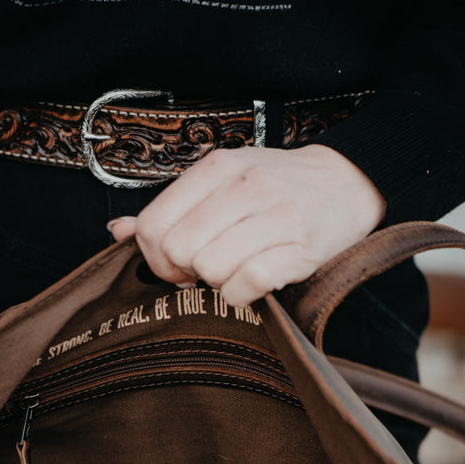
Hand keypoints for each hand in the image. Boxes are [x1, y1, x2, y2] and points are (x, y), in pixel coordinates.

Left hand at [109, 143, 386, 306]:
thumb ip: (170, 208)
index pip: (156, 225)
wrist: (346, 184)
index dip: (155, 257)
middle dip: (186, 271)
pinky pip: (247, 285)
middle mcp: (244, 187)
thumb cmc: (276, 187)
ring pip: (210, 269)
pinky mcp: (299, 250)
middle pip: (179, 252)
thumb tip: (118, 231)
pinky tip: (251, 284)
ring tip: (234, 269)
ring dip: (217, 282)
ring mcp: (274, 217)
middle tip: (207, 268)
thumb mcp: (221, 182)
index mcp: (217, 167)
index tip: (175, 263)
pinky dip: (241, 295)